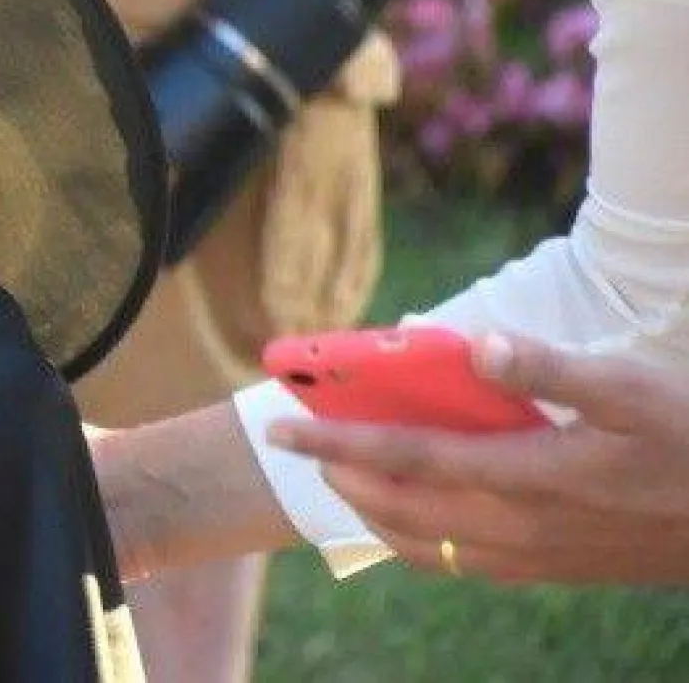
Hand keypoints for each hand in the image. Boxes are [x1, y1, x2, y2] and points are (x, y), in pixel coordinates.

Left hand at [268, 334, 688, 584]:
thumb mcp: (630, 390)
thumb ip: (550, 368)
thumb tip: (473, 344)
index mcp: (526, 475)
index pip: (407, 455)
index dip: (336, 440)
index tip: (282, 425)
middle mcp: (516, 526)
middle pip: (398, 505)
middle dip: (337, 473)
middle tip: (297, 442)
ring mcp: (531, 556)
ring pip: (422, 543)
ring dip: (370, 508)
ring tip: (342, 474)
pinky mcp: (549, 570)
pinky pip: (458, 562)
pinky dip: (416, 538)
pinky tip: (415, 514)